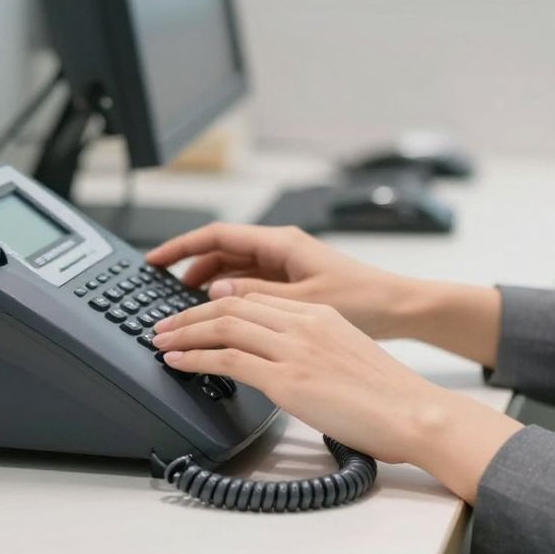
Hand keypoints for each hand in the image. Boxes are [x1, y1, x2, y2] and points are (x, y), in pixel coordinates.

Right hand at [146, 223, 418, 338]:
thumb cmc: (364, 301)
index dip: (180, 247)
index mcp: (281, 244)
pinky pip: (251, 285)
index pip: (216, 236)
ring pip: (234, 270)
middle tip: (163, 293)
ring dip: (208, 285)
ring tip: (186, 309)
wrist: (401, 309)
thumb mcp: (303, 303)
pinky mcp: (294, 284)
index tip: (153, 261)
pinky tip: (220, 316)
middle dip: (189, 269)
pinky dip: (231, 297)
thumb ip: (256, 297)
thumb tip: (214, 291)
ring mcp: (287, 266)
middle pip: (221, 253)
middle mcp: (282, 249)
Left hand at [152, 293, 523, 500]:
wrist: (414, 412)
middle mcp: (304, 322)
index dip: (217, 302)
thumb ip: (311, 349)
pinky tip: (177, 362)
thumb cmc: (388, 397)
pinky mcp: (288, 378)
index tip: (195, 313)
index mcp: (319, 314)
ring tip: (161, 341)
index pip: (255, 297)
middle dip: (190, 313)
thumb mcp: (346, 355)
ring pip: (223, 325)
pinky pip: (228, 360)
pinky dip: (195, 358)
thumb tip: (283, 366)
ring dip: (184, 332)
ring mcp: (295, 348)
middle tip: (164, 325)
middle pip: (231, 304)